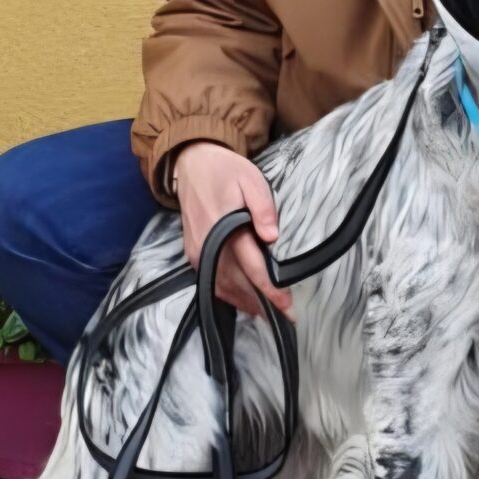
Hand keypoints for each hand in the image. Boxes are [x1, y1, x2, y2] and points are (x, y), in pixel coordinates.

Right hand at [171, 141, 291, 320]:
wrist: (191, 164)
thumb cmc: (225, 171)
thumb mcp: (251, 179)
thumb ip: (263, 208)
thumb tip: (271, 237)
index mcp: (226, 227)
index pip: (252, 266)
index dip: (270, 289)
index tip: (286, 305)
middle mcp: (209, 245)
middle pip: (237, 284)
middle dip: (261, 302)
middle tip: (284, 315)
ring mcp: (198, 252)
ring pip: (222, 287)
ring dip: (244, 302)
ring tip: (267, 312)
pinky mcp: (192, 253)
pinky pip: (211, 282)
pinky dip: (228, 295)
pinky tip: (243, 299)